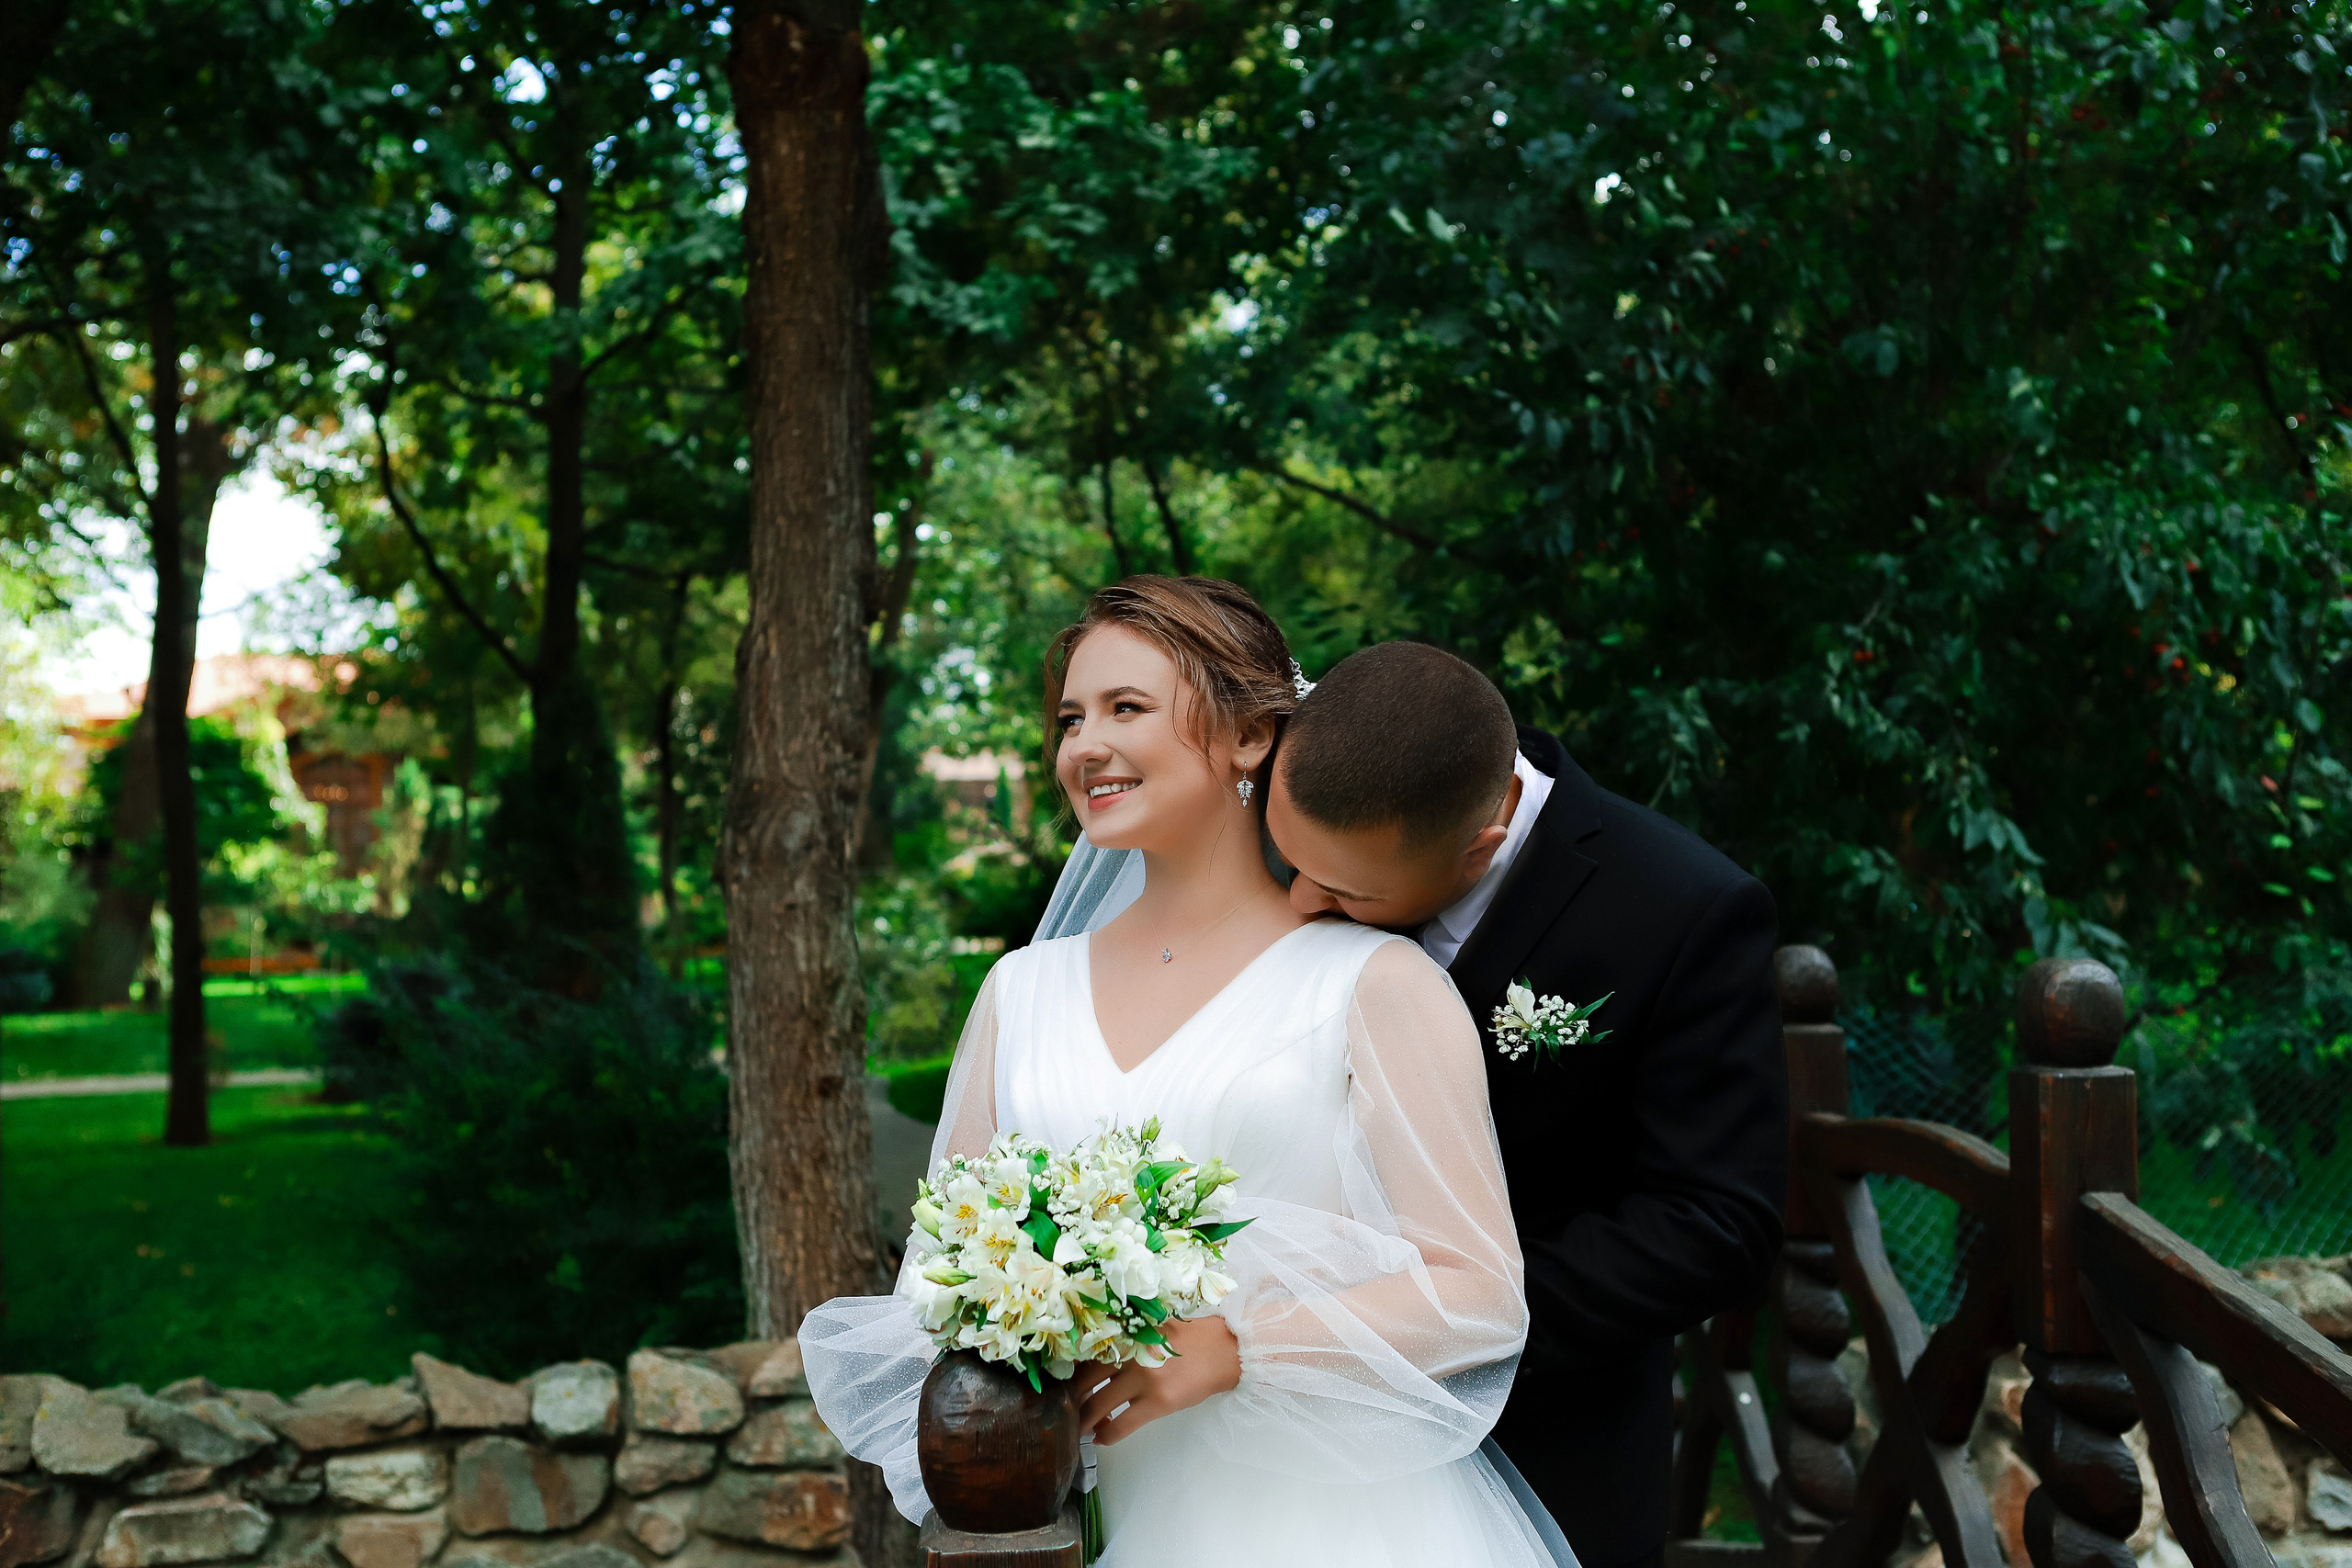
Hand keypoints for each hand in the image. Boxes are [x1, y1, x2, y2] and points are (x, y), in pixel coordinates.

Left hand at [1076, 1316, 1241, 1444]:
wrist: (1222, 1351)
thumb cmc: (1188, 1340)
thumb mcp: (1150, 1329)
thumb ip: (1123, 1341)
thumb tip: (1091, 1361)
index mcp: (1126, 1333)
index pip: (1084, 1354)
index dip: (1068, 1373)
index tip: (1061, 1384)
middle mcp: (1130, 1354)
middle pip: (1084, 1381)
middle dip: (1071, 1399)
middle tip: (1065, 1410)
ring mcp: (1143, 1379)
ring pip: (1098, 1405)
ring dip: (1084, 1421)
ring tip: (1079, 1428)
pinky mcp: (1157, 1402)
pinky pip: (1121, 1425)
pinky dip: (1106, 1435)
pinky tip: (1102, 1437)